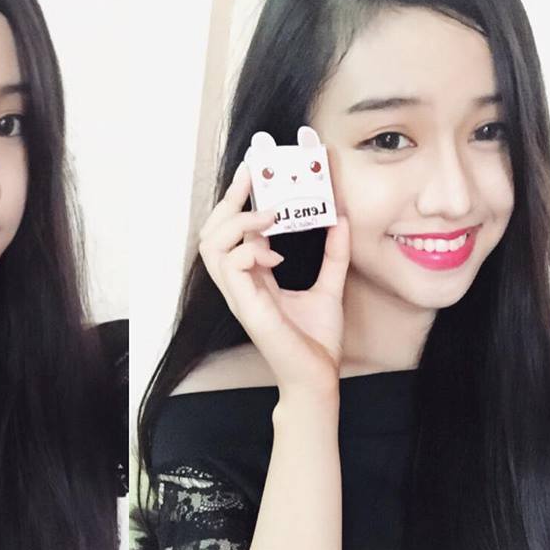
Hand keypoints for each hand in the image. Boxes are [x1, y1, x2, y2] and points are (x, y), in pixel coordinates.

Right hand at [198, 162, 350, 394]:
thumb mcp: (330, 285)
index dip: (238, 200)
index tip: (254, 173)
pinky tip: (275, 257)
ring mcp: (238, 295)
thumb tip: (339, 219)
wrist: (317, 376)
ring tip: (269, 219)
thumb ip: (333, 253)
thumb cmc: (315, 340)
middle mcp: (238, 284)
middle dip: (228, 201)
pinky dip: (250, 251)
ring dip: (239, 224)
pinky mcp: (247, 306)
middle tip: (253, 179)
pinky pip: (231, 264)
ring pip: (211, 245)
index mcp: (251, 277)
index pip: (230, 231)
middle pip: (210, 233)